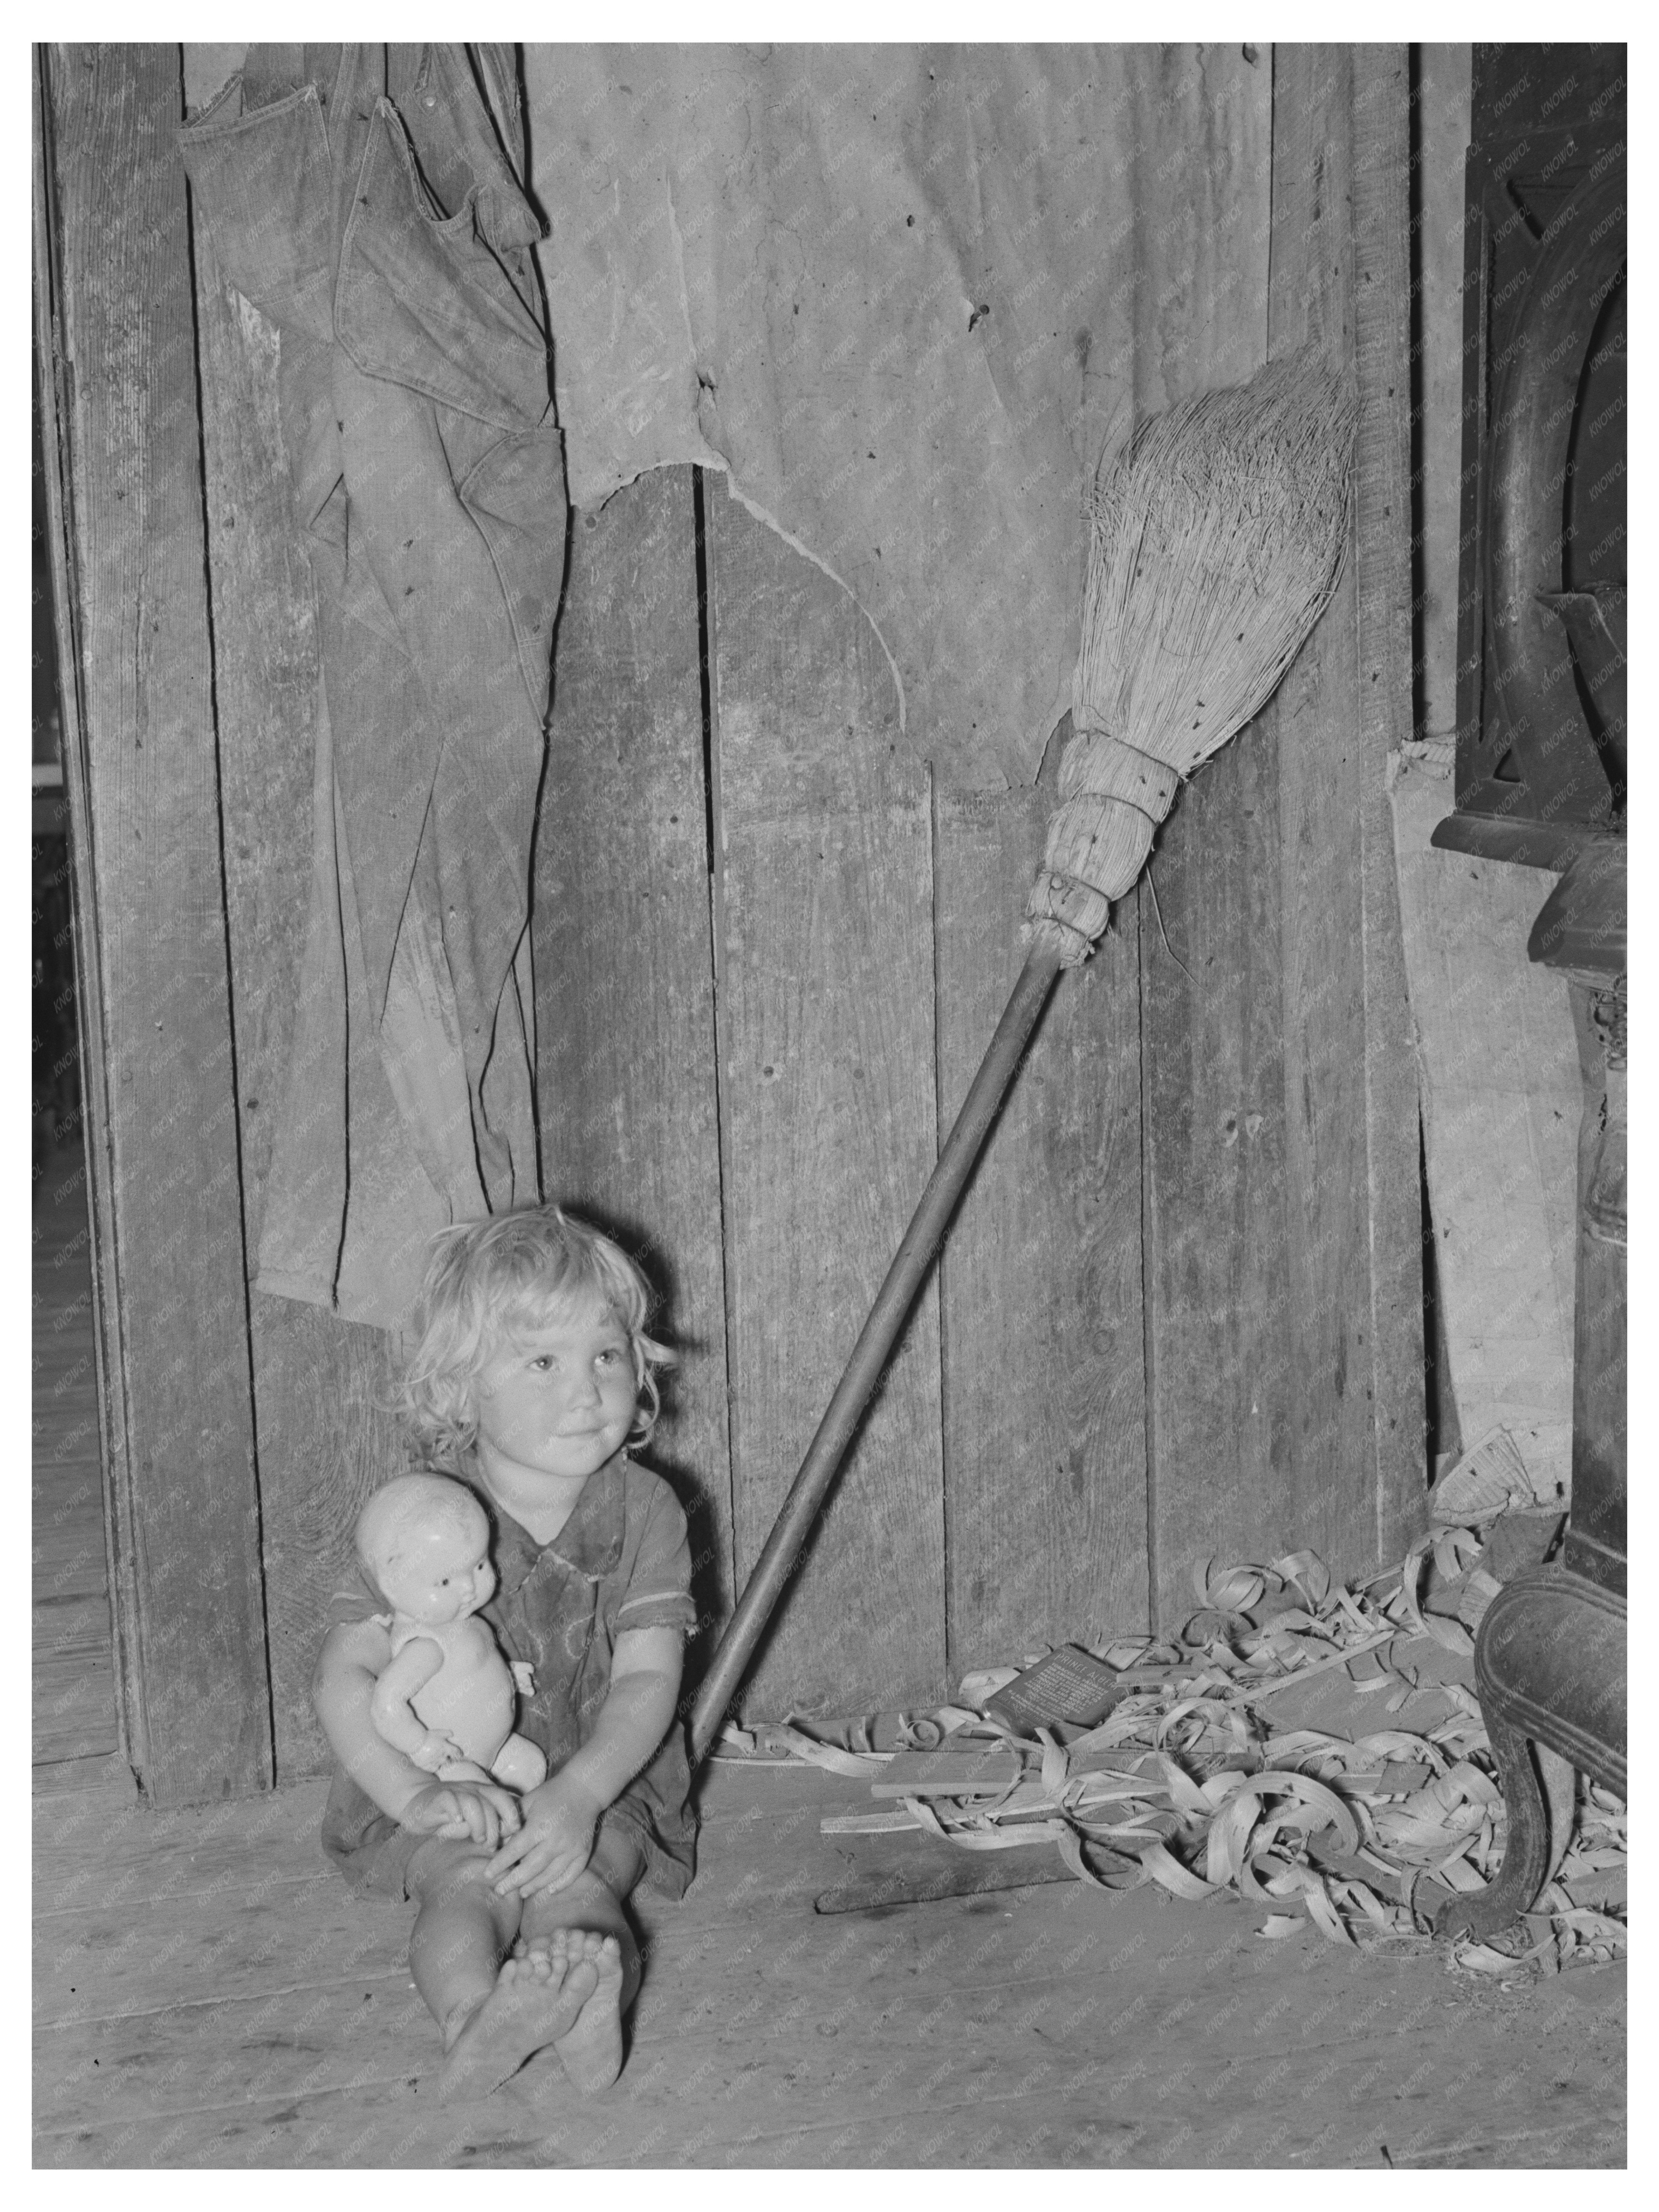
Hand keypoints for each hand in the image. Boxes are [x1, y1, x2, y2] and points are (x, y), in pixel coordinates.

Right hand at [401, 1778, 522, 1848]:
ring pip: (473, 1802)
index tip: (515, 1830)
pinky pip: (449, 1799)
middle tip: (491, 1845)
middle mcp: (470, 1789)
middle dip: (494, 1826)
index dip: (512, 1812)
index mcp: (481, 1793)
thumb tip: (504, 1837)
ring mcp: (454, 1792)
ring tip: (477, 1839)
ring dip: (479, 1823)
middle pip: (490, 1802)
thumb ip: (484, 1827)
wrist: (416, 1804)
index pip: (502, 1796)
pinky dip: (455, 1810)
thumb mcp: (468, 1823)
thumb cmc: (447, 1817)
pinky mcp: (437, 1798)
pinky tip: (457, 1822)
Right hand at [410, 1728, 463, 1773]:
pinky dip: (434, 1766)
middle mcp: (442, 1756)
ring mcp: (435, 1762)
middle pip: (449, 1760)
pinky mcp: (428, 1767)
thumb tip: (452, 1734)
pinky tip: (431, 1763)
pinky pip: (434, 1768)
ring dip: (440, 1762)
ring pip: (441, 1764)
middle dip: (448, 1758)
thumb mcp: (439, 1732)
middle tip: (444, 1756)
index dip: (458, 1753)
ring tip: (436, 1759)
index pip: (456, 1752)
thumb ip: (446, 1733)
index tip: (459, 1755)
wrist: (416, 1743)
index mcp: (446, 1748)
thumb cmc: (428, 1736)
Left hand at [484, 1773, 601, 1898]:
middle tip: (500, 1890)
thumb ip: (511, 1821)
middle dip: (513, 1881)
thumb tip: (494, 1840)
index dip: (500, 1863)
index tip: (488, 1874)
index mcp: (539, 1826)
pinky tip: (549, 1890)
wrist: (584, 1788)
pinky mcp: (584, 1851)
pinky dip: (561, 1884)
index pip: (515, 1850)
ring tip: (521, 1892)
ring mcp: (571, 1848)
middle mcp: (556, 1840)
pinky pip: (572, 1873)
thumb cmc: (551, 1794)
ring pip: (550, 1874)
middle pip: (531, 1867)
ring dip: (534, 1886)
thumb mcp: (528, 1801)